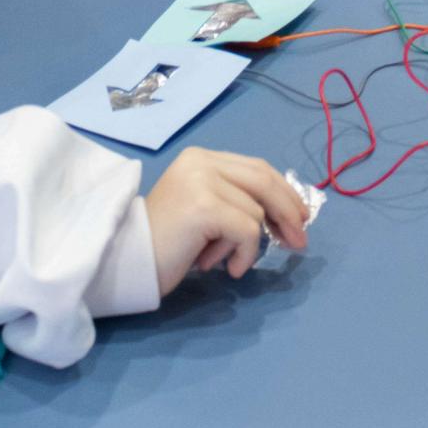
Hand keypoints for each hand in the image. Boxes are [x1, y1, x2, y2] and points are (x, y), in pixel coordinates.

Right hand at [143, 148, 310, 293]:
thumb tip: (288, 215)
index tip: (300, 217)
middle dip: (289, 212)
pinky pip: (248, 231)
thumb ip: (236, 200)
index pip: (258, 169)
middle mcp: (201, 162)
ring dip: (248, 245)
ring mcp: (201, 181)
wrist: (127, 260)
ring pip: (256, 212)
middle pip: (264, 182)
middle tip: (299, 242)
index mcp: (202, 158)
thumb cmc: (168, 242)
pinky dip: (244, 255)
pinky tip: (227, 268)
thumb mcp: (206, 211)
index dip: (284, 192)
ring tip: (223, 260)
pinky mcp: (204, 207)